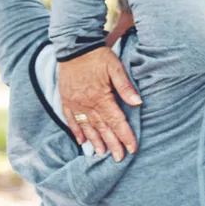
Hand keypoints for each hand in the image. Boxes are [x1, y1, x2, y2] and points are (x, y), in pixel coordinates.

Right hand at [59, 47, 141, 161]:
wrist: (74, 46)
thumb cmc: (98, 56)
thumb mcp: (115, 67)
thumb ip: (125, 86)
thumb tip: (138, 102)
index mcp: (101, 97)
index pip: (116, 121)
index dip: (125, 136)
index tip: (132, 148)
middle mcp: (86, 103)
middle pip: (102, 128)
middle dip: (112, 144)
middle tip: (119, 158)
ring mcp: (74, 103)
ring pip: (86, 126)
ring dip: (95, 141)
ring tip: (101, 154)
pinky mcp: (66, 99)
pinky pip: (71, 119)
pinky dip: (76, 131)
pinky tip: (81, 141)